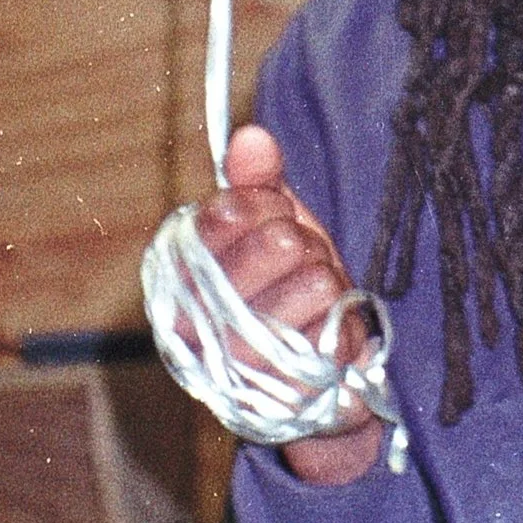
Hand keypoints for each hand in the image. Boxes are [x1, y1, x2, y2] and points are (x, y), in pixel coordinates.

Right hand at [194, 124, 384, 484]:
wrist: (311, 377)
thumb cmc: (282, 287)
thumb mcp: (269, 224)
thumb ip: (256, 180)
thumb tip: (252, 135)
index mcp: (180, 272)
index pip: (230, 209)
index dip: (270, 206)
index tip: (276, 220)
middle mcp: (196, 320)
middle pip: (279, 242)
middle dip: (304, 246)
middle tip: (299, 267)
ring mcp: (238, 359)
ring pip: (316, 277)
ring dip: (327, 282)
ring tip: (311, 301)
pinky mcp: (283, 388)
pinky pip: (337, 319)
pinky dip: (342, 317)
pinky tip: (324, 331)